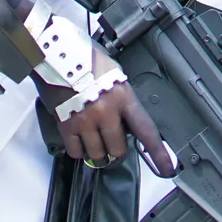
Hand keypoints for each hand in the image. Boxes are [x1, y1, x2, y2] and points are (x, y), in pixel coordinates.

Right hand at [34, 50, 176, 177]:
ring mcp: (85, 120)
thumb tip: (127, 119)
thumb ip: (122, 98)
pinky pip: (76, 151)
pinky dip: (79, 150)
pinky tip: (79, 139)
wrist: (54, 53)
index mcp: (123, 97)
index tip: (166, 168)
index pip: (146, 131)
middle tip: (112, 144)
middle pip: (118, 150)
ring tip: (94, 141)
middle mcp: (106, 112)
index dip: (158, 153)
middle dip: (117, 151)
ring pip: (98, 154)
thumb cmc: (84, 58)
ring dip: (97, 152)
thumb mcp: (113, 73)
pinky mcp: (66, 125)